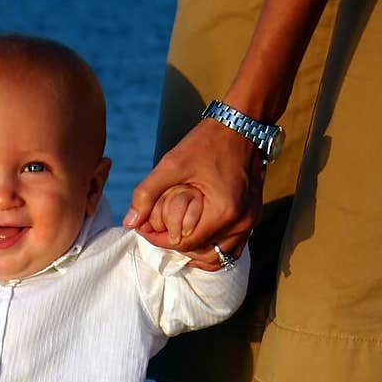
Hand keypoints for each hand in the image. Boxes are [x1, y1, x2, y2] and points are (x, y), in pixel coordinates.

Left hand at [124, 119, 263, 268]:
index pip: (185, 243)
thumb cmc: (206, 142)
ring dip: (196, 251)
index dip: (160, 240)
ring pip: (219, 256)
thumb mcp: (172, 164)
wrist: (241, 125)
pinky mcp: (253, 217)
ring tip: (175, 238)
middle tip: (158, 235)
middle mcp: (241, 223)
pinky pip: (232, 247)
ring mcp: (250, 222)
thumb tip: (129, 223)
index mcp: (223, 212)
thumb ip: (147, 193)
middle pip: (202, 255)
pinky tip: (196, 238)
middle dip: (177, 248)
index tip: (145, 230)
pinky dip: (213, 247)